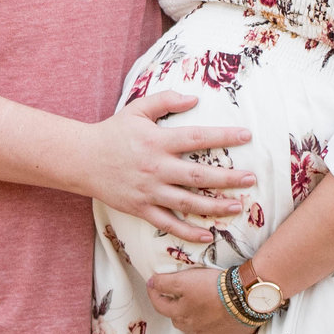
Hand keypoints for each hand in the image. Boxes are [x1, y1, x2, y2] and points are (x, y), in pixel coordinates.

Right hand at [77, 90, 256, 242]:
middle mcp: (156, 168)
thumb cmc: (113, 132)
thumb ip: (165, 100)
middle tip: (251, 179)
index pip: (197, 138)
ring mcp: (149, 191)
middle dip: (228, 178)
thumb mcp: (137, 109)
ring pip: (187, 203)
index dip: (223, 136)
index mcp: (157, 141)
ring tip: (237, 206)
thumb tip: (194, 98)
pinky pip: (167, 224)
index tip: (246, 136)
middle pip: (198, 175)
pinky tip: (206, 235)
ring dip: (214, 206)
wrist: (82, 159)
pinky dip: (187, 232)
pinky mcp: (141, 208)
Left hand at [148, 267, 260, 333]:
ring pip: (194, 331)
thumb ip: (165, 283)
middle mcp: (191, 328)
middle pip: (177, 319)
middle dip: (176, 308)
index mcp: (180, 313)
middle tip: (181, 297)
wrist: (246, 298)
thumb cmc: (216, 287)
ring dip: (193, 322)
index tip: (153, 284)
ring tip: (200, 310)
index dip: (154, 293)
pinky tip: (211, 330)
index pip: (159, 305)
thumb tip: (151, 283)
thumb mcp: (186, 280)